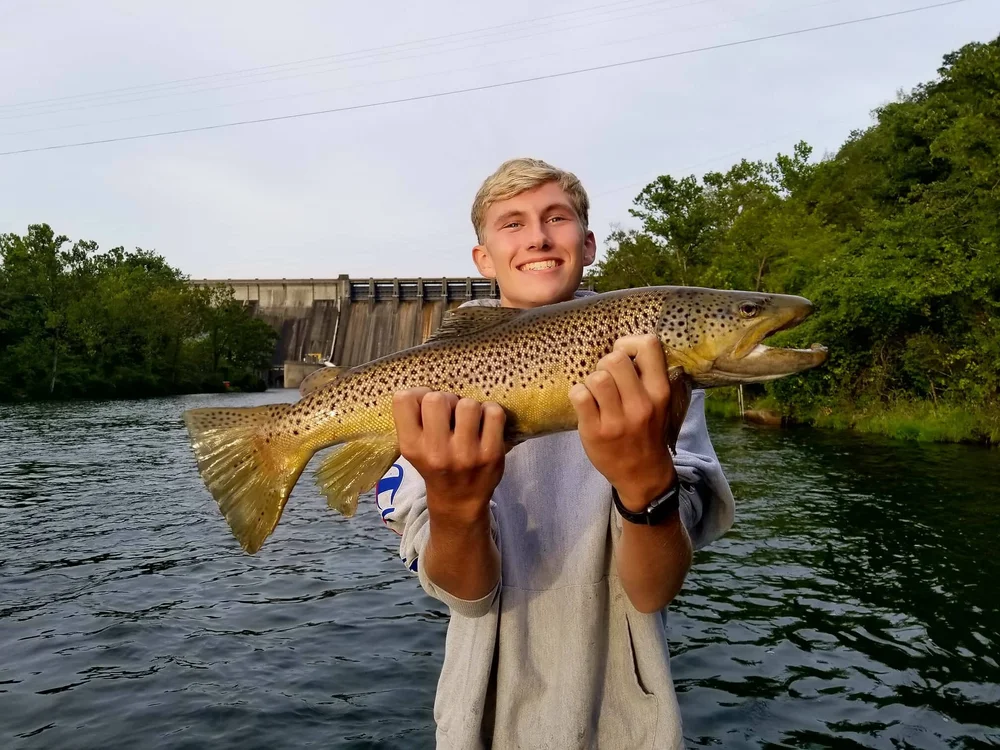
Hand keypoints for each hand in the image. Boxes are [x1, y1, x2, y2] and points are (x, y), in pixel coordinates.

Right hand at [392, 388, 506, 527]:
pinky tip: (485, 425)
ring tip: (469, 421)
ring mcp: (466, 454)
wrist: (459, 502)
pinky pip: (493, 413)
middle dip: (446, 400)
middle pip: (437, 398)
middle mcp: (436, 452)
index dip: (418, 395)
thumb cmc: (436, 465)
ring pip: (468, 404)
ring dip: (469, 407)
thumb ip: (415, 418)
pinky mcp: (492, 454)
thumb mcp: (414, 447)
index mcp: (411, 446)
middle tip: (450, 413)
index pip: (404, 400)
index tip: (426, 406)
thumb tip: (430, 385)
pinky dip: (491, 413)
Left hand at [569, 334, 675, 511]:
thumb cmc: (647, 431)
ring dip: (590, 381)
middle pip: (614, 359)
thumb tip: (621, 347)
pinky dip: (577, 395)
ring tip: (595, 393)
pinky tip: (585, 404)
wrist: (642, 474)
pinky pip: (579, 395)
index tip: (624, 357)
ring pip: (596, 377)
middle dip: (605, 364)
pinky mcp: (595, 431)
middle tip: (606, 378)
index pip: (648, 345)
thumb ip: (646, 376)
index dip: (628, 343)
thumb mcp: (659, 402)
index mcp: (660, 391)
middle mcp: (641, 404)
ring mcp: (617, 420)